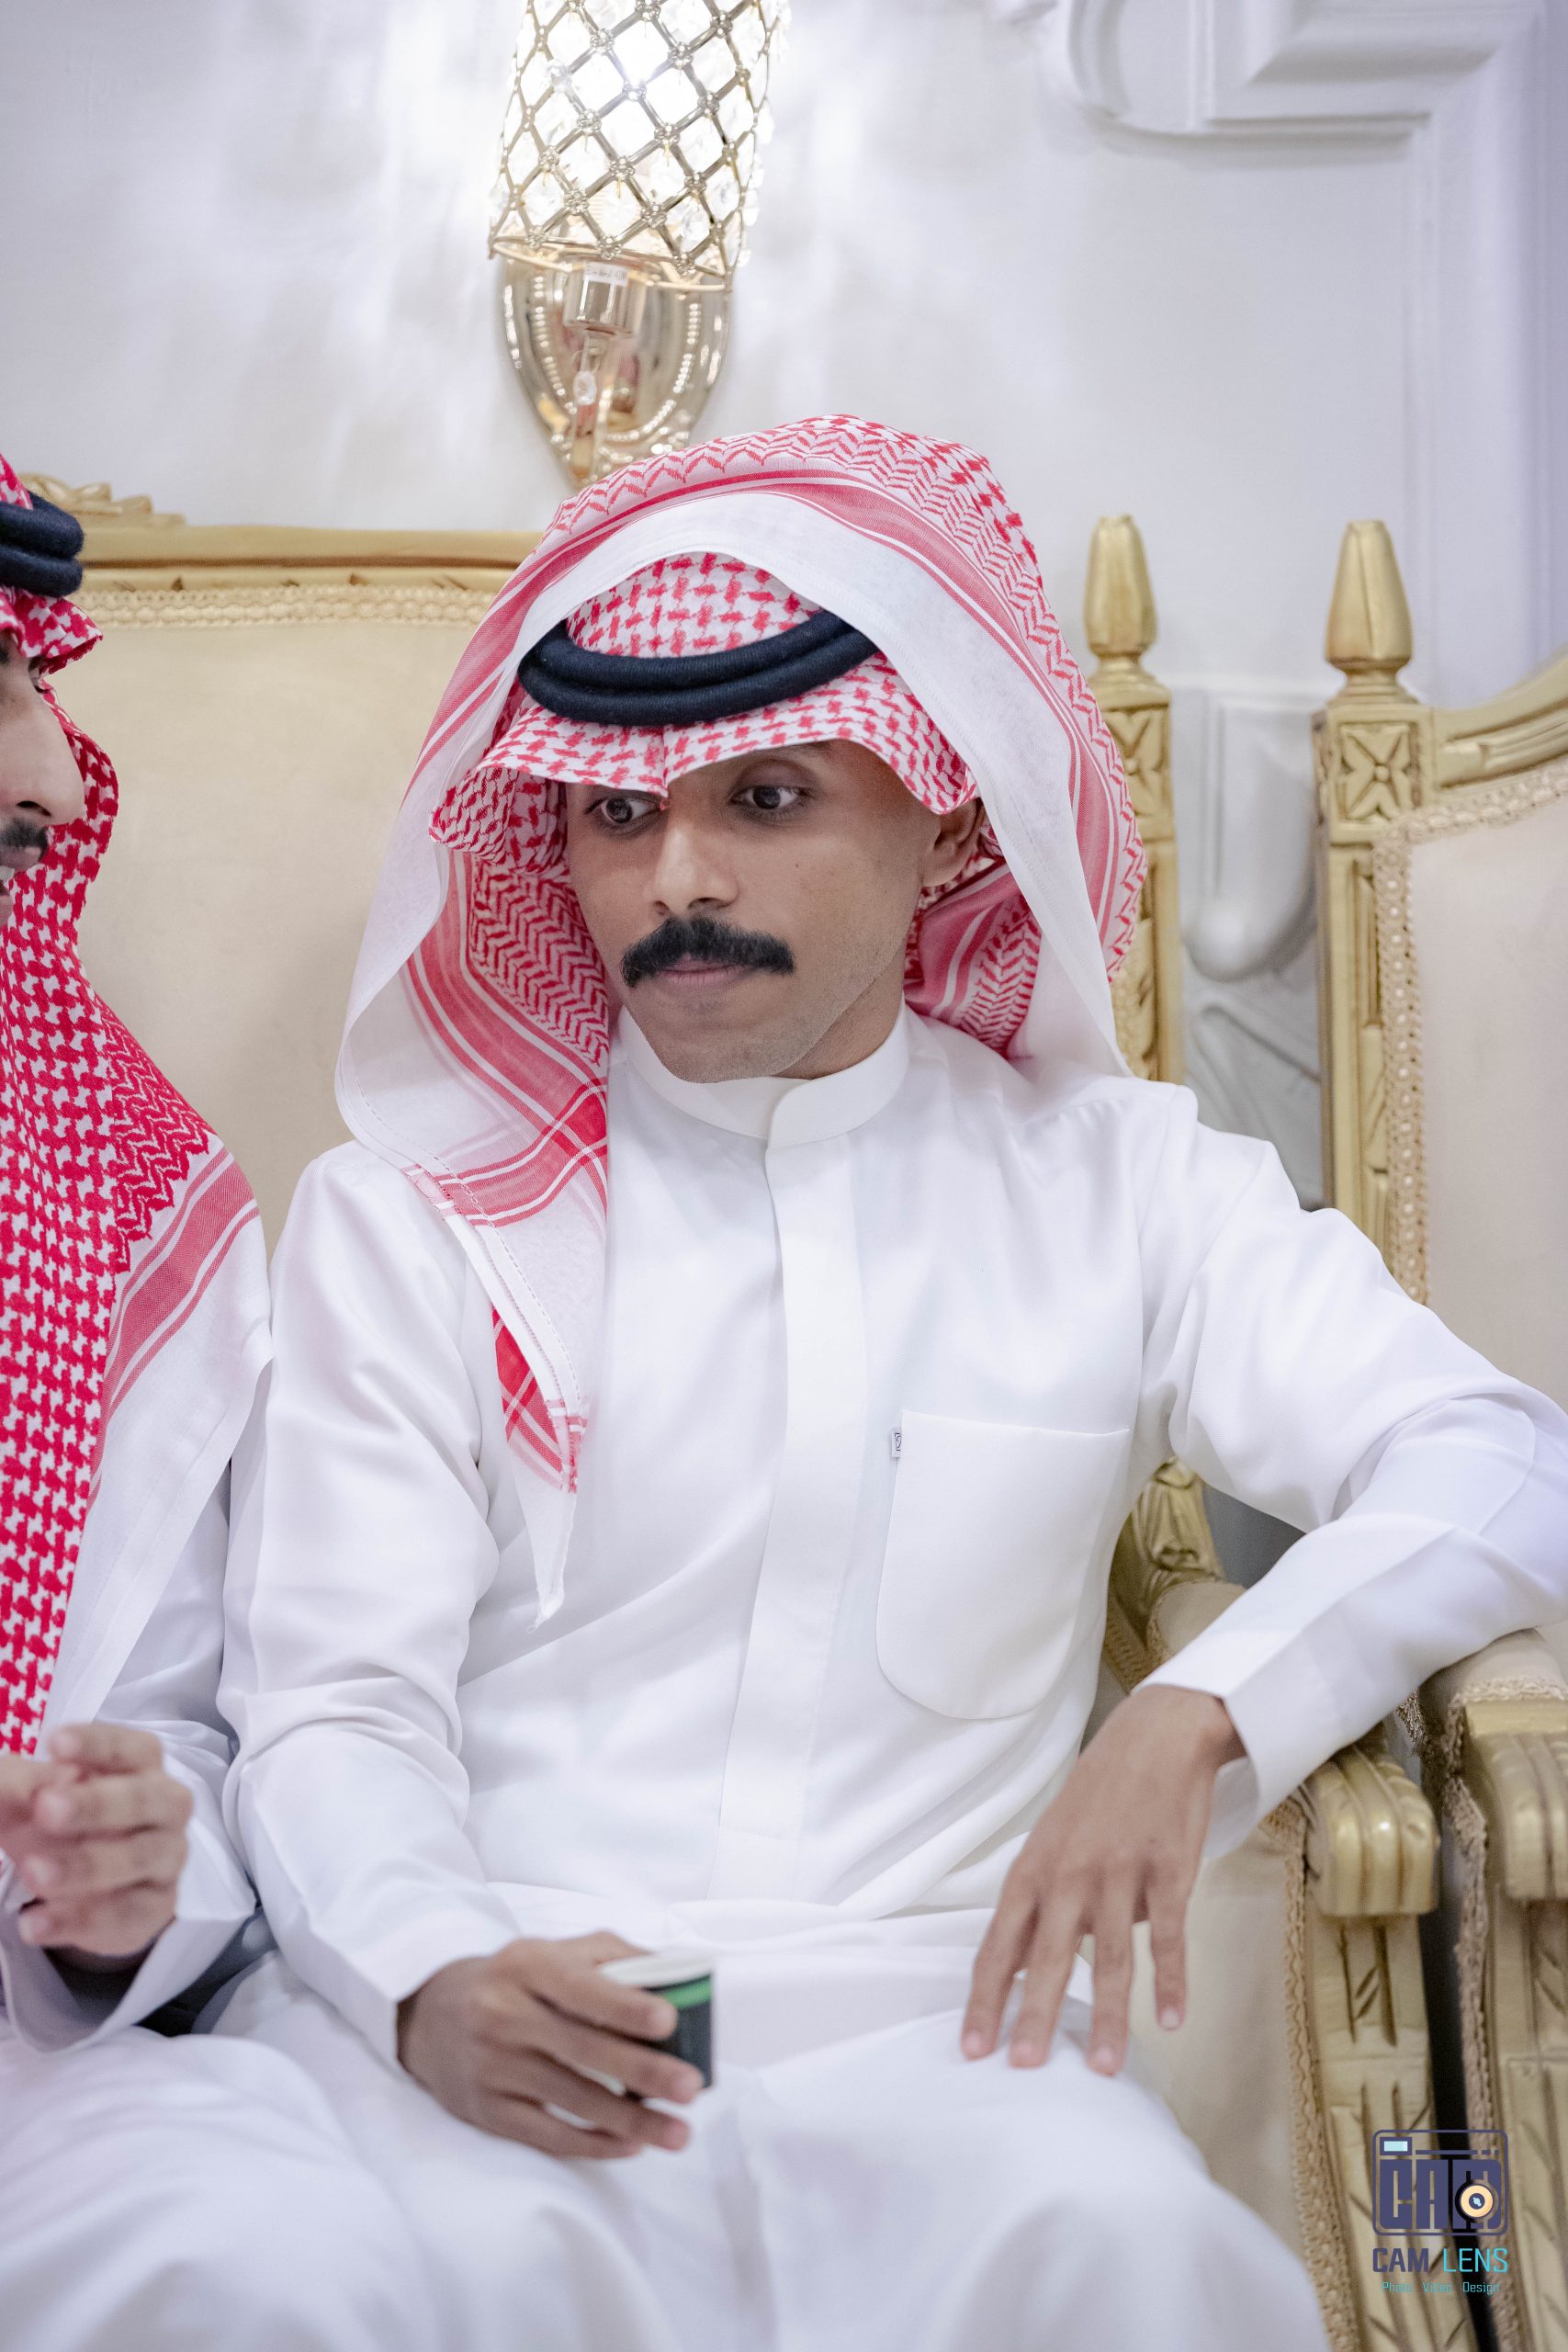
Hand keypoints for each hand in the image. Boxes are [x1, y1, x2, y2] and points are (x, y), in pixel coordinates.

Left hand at [0, 1724, 191, 1966]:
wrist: (87, 1886)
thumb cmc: (66, 1820)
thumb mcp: (34, 1796)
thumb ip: (18, 1786)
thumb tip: (1, 1785)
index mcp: (141, 1765)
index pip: (130, 1747)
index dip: (96, 1744)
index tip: (54, 1743)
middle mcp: (166, 1806)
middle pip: (144, 1799)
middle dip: (96, 1804)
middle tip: (46, 1808)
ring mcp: (166, 1857)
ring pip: (139, 1858)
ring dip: (85, 1866)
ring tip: (33, 1873)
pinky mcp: (156, 1906)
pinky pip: (126, 1914)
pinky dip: (78, 1920)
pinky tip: (35, 1923)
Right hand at [398, 1931, 705, 2157]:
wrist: (432, 2016)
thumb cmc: (516, 1980)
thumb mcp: (552, 1951)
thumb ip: (613, 1956)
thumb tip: (677, 1976)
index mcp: (526, 1965)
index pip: (580, 1987)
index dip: (624, 2006)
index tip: (669, 2021)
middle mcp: (502, 2014)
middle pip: (581, 2048)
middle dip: (642, 2071)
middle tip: (691, 2087)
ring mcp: (493, 2067)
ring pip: (571, 2099)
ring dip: (631, 2120)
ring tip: (678, 2133)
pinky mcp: (488, 2111)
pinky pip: (548, 2135)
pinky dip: (593, 2144)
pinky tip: (631, 2146)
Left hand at [962, 1686, 1243, 2078]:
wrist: (1158, 1738)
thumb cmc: (1100, 1795)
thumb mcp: (1054, 1841)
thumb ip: (1042, 1904)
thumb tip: (1025, 1967)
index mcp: (1033, 1869)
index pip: (1000, 1944)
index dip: (986, 1998)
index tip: (973, 2047)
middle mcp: (1071, 1874)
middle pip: (1050, 1957)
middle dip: (1035, 2015)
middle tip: (1024, 2067)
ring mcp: (1121, 1872)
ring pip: (1112, 1957)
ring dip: (1111, 2017)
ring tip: (1106, 2068)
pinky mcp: (1169, 1870)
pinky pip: (1170, 1936)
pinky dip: (1173, 1981)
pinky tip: (1173, 2020)